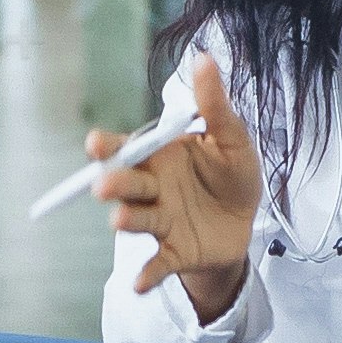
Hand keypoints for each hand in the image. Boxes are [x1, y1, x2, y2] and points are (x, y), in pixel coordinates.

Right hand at [97, 55, 261, 312]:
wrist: (247, 221)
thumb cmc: (232, 174)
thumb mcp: (232, 138)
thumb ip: (214, 104)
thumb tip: (204, 58)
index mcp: (159, 158)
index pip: (127, 149)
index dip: (108, 147)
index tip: (95, 143)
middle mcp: (152, 189)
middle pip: (126, 185)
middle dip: (113, 184)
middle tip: (103, 185)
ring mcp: (161, 222)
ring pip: (138, 220)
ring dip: (126, 221)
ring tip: (118, 221)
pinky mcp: (174, 252)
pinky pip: (157, 264)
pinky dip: (147, 275)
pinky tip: (139, 284)